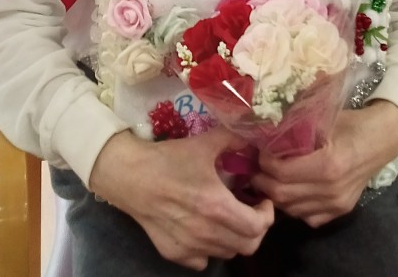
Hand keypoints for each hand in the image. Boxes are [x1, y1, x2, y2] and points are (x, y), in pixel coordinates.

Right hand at [89, 127, 273, 270]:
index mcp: (217, 207)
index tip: (263, 200)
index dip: (267, 214)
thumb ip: (233, 139)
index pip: (258, 227)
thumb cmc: (169, 159)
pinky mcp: (174, 253)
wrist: (130, 175)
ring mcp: (189, 248)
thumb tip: (254, 138)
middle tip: (250, 208)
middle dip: (256, 227)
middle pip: (248, 246)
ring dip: (235, 237)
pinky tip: (205, 227)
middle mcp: (206, 234)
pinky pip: (203, 260)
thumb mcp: (204, 143)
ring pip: (227, 253)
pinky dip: (211, 248)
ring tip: (229, 215)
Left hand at [251, 100, 397, 227]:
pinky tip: (290, 189)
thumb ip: (293, 127)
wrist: (383, 139)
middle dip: (263, 181)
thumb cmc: (351, 123)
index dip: (264, 162)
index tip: (259, 150)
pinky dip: (293, 206)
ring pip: (291, 210)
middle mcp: (332, 190)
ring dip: (275, 195)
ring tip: (269, 177)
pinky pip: (307, 217)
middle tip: (255, 167)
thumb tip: (263, 130)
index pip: (281, 173)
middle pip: (282, 195)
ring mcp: (337, 205)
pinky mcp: (340, 212)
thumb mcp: (322, 118)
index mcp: (328, 165)